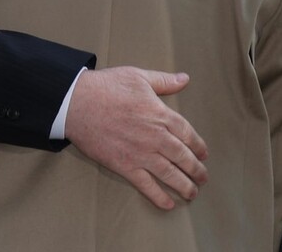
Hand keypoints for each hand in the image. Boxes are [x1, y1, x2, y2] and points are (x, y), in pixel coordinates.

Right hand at [64, 66, 208, 209]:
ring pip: (170, 174)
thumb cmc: (107, 87)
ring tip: (192, 193)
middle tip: (202, 178)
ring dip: (184, 186)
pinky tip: (168, 204)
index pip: (187, 134)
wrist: (78, 103)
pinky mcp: (124, 165)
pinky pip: (146, 185)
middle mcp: (155, 137)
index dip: (198, 146)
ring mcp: (141, 153)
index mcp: (160, 114)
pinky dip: (159, 196)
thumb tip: (184, 78)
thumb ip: (164, 81)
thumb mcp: (138, 77)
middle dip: (196, 169)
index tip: (203, 154)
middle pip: (183, 157)